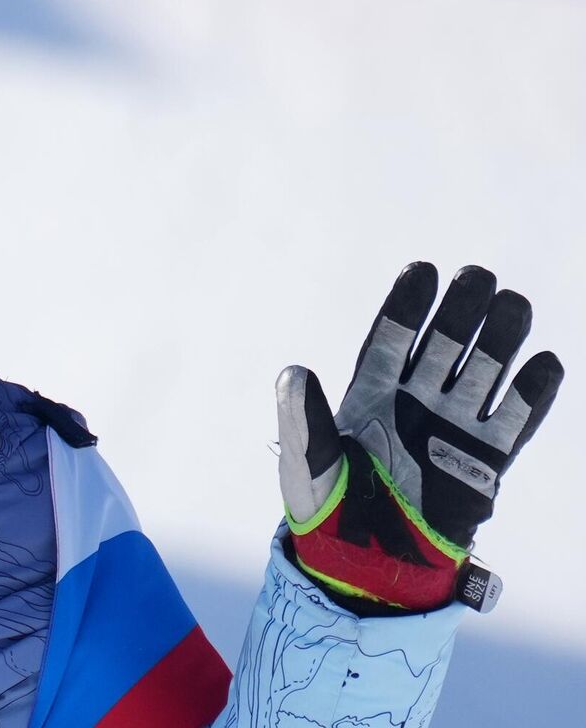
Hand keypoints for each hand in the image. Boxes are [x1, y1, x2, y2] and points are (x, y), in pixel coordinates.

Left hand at [276, 262, 563, 611]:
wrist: (365, 568)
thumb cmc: (326, 512)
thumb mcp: (308, 463)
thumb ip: (302, 419)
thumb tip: (292, 371)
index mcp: (367, 397)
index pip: (390, 339)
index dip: (407, 306)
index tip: (424, 271)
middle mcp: (413, 405)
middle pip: (442, 347)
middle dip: (460, 313)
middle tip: (479, 276)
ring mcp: (451, 431)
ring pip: (481, 374)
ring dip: (499, 341)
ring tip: (514, 304)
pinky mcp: (483, 464)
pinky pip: (512, 422)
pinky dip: (531, 395)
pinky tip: (545, 363)